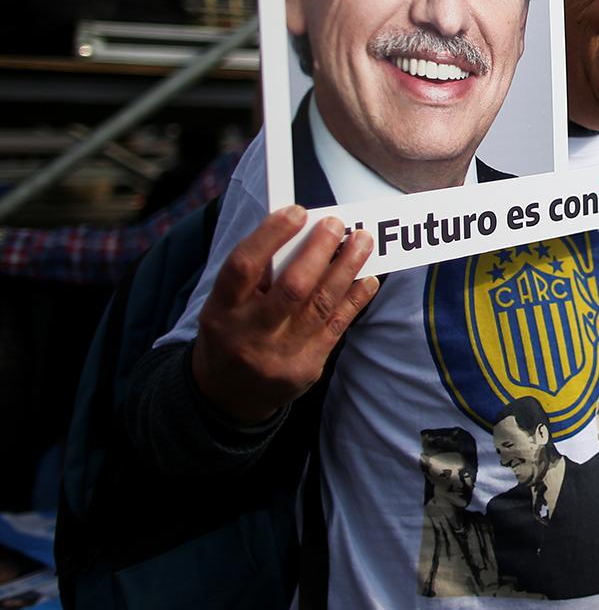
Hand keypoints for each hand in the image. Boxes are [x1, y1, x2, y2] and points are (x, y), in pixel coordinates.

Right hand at [191, 207, 377, 424]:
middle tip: (337, 225)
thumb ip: (257, 274)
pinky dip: (356, 297)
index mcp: (221, 311)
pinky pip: (337, 325)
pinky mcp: (307, 368)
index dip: (271, 236)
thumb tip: (301, 231)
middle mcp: (248, 334)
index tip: (298, 212)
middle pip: (292, 288)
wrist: (231, 397)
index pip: (243, 267)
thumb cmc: (233, 332)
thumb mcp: (226, 305)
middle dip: (319, 251)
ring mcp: (279, 355)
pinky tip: (368, 278)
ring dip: (347, 268)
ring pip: (321, 304)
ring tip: (362, 241)